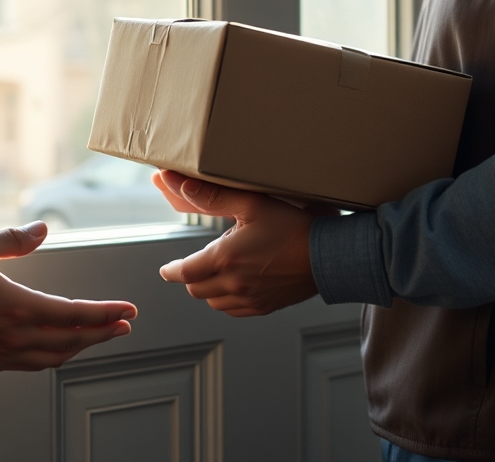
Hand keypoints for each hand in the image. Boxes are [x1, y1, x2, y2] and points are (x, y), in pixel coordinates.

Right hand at [0, 222, 135, 373]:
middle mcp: (16, 337)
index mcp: (20, 308)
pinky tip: (53, 350)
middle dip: (103, 332)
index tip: (129, 310)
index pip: (77, 314)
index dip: (107, 312)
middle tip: (124, 326)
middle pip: (72, 340)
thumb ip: (14, 238)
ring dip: (80, 348)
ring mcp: (1, 355)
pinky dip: (51, 357)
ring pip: (53, 357)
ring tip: (96, 338)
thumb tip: (43, 228)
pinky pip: (29, 365)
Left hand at [152, 170, 318, 316]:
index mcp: (225, 258)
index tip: (167, 269)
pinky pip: (233, 310)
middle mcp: (233, 283)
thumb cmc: (292, 227)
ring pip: (213, 302)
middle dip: (191, 276)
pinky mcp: (263, 307)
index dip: (171, 271)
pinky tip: (236, 285)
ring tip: (219, 271)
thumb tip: (180, 184)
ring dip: (208, 288)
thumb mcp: (252, 204)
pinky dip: (227, 300)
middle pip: (195, 289)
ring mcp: (249, 299)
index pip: (183, 272)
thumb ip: (213, 196)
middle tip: (196, 263)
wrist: (328, 256)